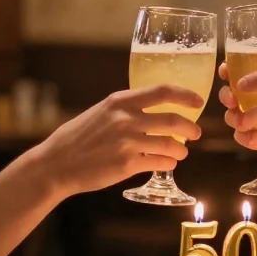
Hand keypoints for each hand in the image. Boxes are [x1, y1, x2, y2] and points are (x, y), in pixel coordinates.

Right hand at [32, 85, 203, 196]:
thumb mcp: (101, 112)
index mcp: (120, 101)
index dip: (186, 95)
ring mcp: (127, 142)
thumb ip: (125, 110)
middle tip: (196, 132)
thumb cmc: (78, 137)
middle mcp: (126, 119)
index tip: (198, 100)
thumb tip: (152, 110)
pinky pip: (159, 162)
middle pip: (174, 120)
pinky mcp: (127, 164)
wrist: (57, 163)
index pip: (163, 91)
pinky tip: (167, 162)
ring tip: (181, 152)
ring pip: (171, 144)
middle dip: (191, 127)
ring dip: (181, 149)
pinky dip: (168, 162)